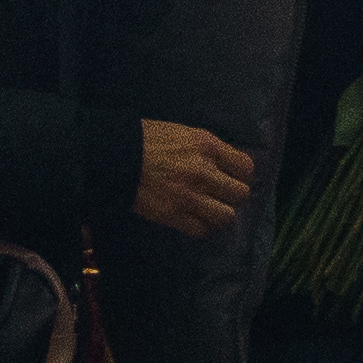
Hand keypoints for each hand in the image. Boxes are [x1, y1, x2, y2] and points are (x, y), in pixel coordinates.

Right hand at [134, 119, 252, 238]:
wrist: (116, 157)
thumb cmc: (147, 139)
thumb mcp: (184, 133)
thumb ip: (207, 149)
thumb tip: (224, 164)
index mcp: (207, 147)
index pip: (246, 167)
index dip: (241, 174)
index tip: (233, 176)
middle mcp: (204, 172)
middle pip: (241, 194)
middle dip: (233, 194)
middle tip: (222, 194)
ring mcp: (190, 197)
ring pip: (227, 216)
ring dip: (221, 213)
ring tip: (211, 209)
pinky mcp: (174, 216)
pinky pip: (202, 230)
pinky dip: (202, 226)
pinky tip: (196, 218)